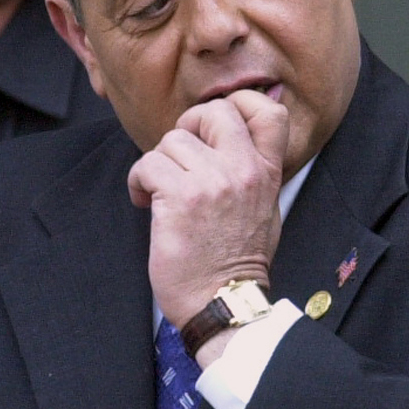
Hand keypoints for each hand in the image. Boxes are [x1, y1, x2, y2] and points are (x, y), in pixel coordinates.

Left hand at [127, 89, 288, 327]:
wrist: (223, 303)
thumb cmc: (236, 263)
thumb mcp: (265, 211)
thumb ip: (254, 172)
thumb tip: (232, 143)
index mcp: (268, 172)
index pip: (269, 110)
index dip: (238, 105)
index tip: (214, 129)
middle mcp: (245, 171)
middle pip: (215, 110)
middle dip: (188, 126)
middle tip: (179, 155)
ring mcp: (214, 182)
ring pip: (172, 140)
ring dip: (158, 165)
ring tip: (159, 193)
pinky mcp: (181, 198)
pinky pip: (148, 163)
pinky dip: (139, 181)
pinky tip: (145, 203)